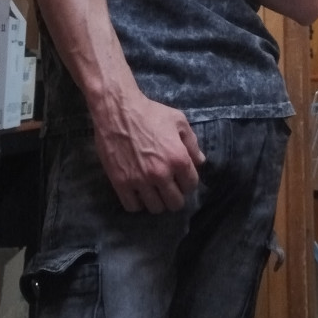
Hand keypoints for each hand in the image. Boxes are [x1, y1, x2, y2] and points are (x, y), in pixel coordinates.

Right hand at [94, 94, 204, 212]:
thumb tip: (200, 162)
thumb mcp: (178, 120)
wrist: (117, 110)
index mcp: (178, 158)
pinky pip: (132, 207)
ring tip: (153, 191)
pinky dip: (137, 203)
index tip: (181, 178)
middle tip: (168, 187)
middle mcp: (161, 173)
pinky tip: (138, 192)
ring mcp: (140, 180)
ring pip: (155, 208)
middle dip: (174, 196)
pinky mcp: (120, 183)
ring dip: (157, 201)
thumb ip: (192, 143)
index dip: (188, 183)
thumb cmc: (150, 112)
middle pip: (175, 203)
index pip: (191, 186)